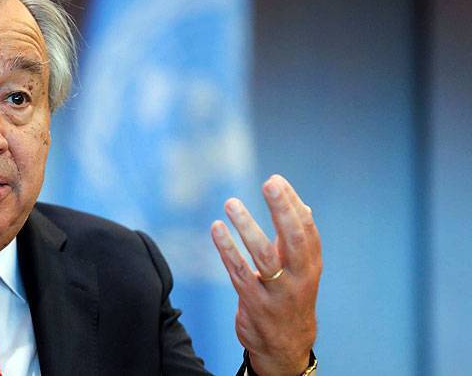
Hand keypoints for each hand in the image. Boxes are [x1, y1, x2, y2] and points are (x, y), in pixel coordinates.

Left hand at [210, 174, 321, 375]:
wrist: (285, 346)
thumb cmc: (291, 297)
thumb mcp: (301, 270)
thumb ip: (297, 239)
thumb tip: (303, 205)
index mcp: (310, 265)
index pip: (306, 230)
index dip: (292, 204)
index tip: (276, 180)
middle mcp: (299, 278)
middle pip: (294, 240)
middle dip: (282, 210)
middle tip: (269, 184)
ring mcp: (277, 293)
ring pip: (264, 256)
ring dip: (247, 227)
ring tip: (231, 202)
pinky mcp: (254, 304)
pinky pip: (239, 272)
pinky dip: (227, 249)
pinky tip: (216, 229)